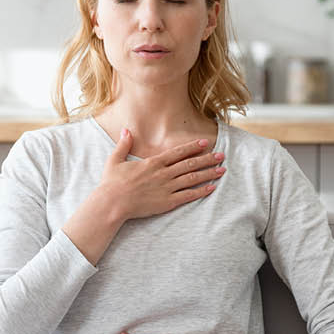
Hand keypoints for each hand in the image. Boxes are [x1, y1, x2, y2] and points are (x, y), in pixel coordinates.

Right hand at [99, 128, 225, 222]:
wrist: (112, 203)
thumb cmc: (111, 183)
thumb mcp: (115, 160)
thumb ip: (124, 144)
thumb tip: (126, 130)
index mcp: (153, 162)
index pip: (178, 152)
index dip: (193, 147)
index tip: (205, 143)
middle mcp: (163, 173)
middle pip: (190, 164)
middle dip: (207, 159)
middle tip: (221, 155)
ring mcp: (166, 188)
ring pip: (192, 178)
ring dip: (208, 173)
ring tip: (222, 170)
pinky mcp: (167, 202)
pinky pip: (188, 195)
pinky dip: (201, 191)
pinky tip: (212, 187)